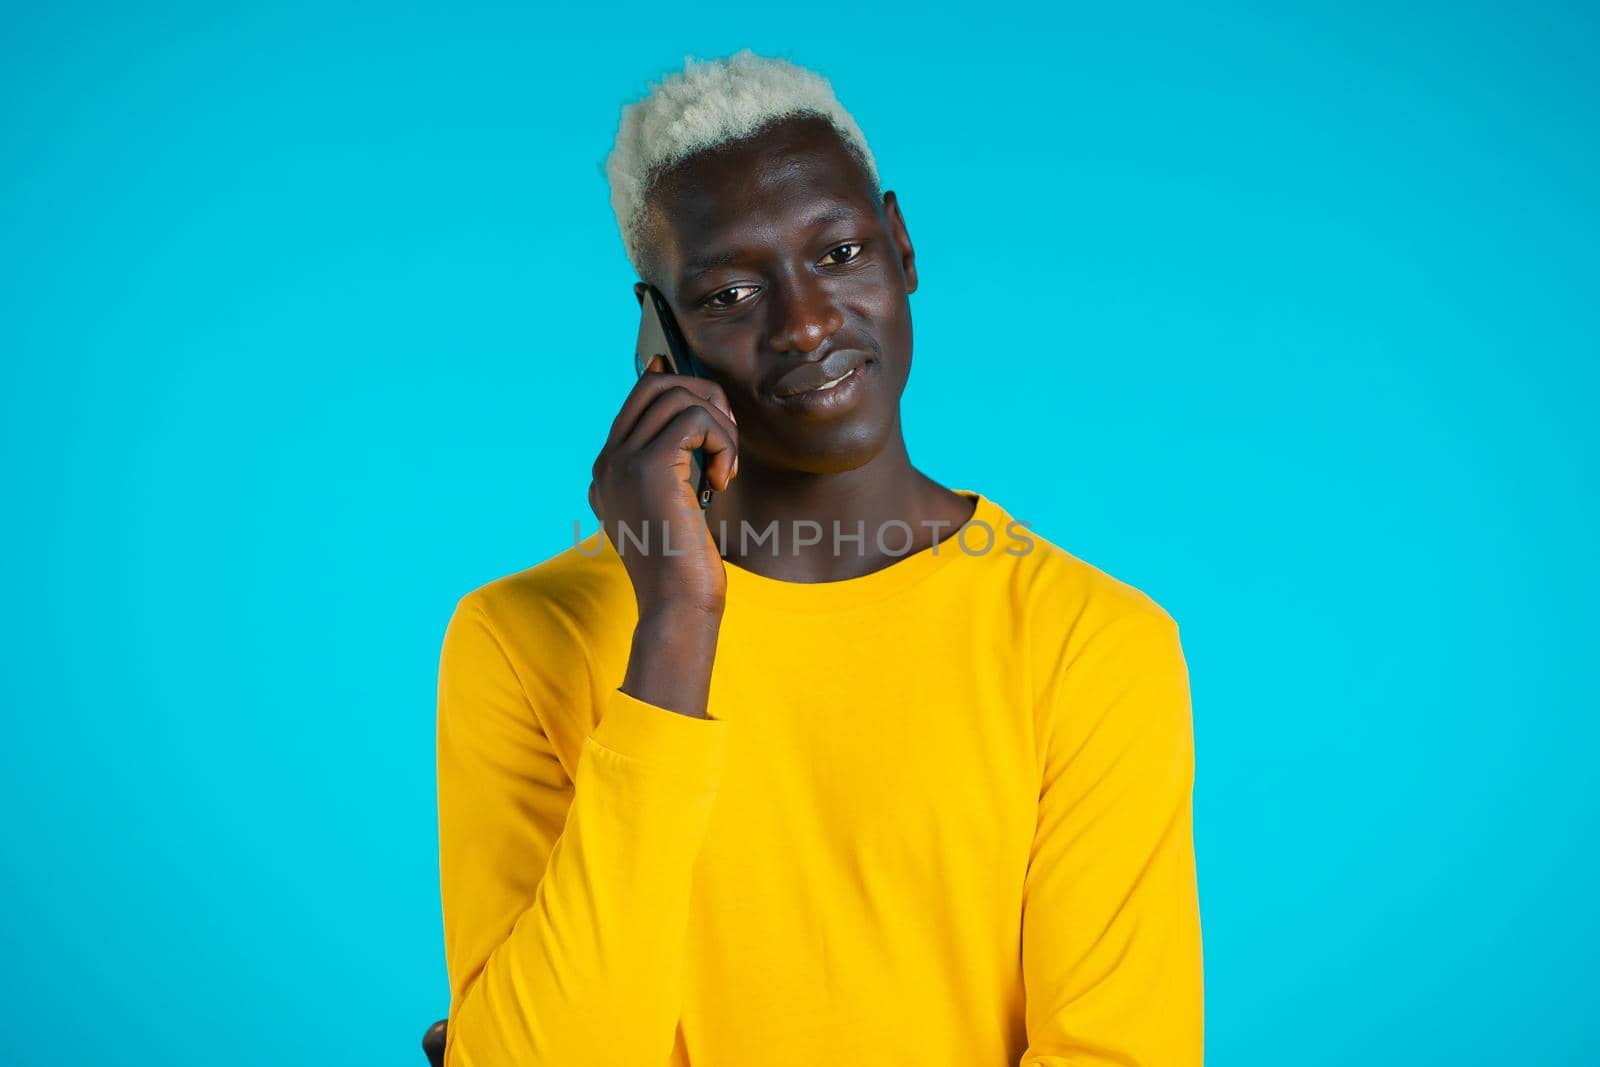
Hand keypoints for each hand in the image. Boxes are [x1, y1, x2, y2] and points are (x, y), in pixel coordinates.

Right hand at [589, 356, 738, 615]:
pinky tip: (723, 482)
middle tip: (727, 440)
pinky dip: (723, 442)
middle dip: (704, 397)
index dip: (687, 399)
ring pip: (679, 397)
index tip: (717, 432)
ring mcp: (623, 461)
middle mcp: (607, 461)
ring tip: (727, 469)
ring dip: (720, 426)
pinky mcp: (650, 467)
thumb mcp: (674, 507)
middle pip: (654, 383)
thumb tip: (700, 415)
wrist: (676, 606)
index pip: (640, 399)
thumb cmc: (685, 565)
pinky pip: (695, 419)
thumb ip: (675, 466)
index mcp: (608, 471)